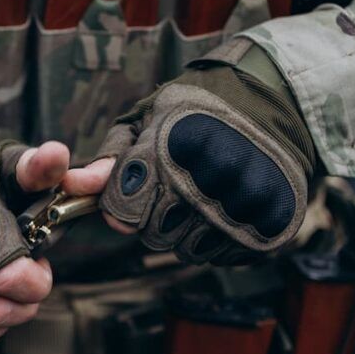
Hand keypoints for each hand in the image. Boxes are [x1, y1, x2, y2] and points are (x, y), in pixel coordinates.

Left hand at [65, 58, 316, 264]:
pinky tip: (226, 206)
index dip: (122, 204)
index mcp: (174, 148)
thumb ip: (112, 155)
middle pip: (154, 235)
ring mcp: (245, 208)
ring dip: (186, 231)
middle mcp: (211, 181)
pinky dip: (218, 239)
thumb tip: (74, 185)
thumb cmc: (203, 105)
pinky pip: (223, 255)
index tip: (134, 190)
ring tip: (202, 195)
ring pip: (187, 250)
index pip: (124, 210)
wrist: (280, 97)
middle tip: (174, 187)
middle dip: (154, 217)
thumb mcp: (151, 116)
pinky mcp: (271, 227)